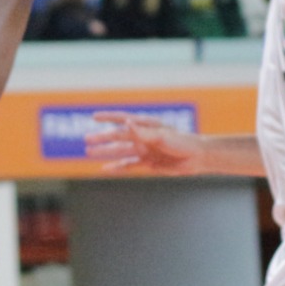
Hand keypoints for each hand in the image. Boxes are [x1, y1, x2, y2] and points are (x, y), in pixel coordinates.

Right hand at [86, 110, 204, 174]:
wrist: (198, 158)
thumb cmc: (183, 142)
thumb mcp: (163, 136)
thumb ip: (143, 132)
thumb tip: (126, 122)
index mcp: (146, 125)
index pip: (123, 119)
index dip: (108, 117)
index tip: (94, 117)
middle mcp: (143, 136)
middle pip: (118, 137)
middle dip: (102, 138)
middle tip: (86, 140)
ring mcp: (144, 149)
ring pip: (120, 151)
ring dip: (105, 151)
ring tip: (89, 152)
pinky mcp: (147, 162)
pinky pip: (128, 164)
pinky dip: (116, 167)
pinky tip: (104, 169)